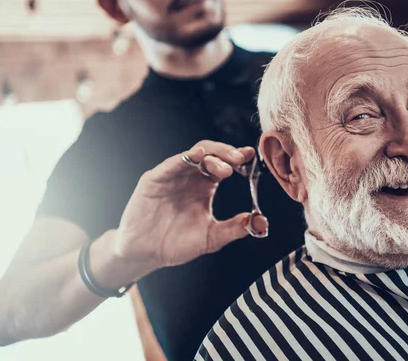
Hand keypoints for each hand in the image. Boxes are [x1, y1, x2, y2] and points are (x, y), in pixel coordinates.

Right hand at [115, 140, 268, 269]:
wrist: (146, 254)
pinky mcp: (154, 179)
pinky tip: (197, 155)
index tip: (252, 156)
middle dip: (228, 154)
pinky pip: (171, 164)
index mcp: (205, 186)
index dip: (238, 158)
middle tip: (241, 160)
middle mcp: (190, 176)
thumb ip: (235, 229)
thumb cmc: (176, 243)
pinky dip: (185, 158)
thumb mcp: (211, 238)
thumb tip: (261, 222)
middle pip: (212, 154)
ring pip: (194, 154)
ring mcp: (172, 175)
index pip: (224, 165)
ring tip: (227, 166)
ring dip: (212, 155)